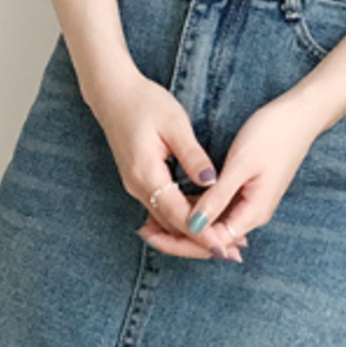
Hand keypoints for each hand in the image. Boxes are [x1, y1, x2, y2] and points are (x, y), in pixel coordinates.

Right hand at [90, 70, 242, 261]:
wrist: (113, 93)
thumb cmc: (145, 103)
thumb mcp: (175, 125)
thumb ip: (193, 155)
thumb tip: (212, 180)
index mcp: (146, 174)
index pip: (178, 215)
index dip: (203, 233)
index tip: (225, 246)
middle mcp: (138, 187)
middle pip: (172, 226)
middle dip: (202, 241)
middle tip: (232, 253)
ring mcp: (137, 185)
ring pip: (168, 219)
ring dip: (195, 232)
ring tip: (226, 241)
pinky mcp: (140, 180)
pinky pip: (163, 207)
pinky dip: (185, 217)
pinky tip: (207, 219)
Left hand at [137, 96, 320, 260]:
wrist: (300, 116)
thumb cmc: (273, 135)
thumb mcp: (241, 165)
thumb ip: (217, 197)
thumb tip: (193, 224)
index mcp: (253, 212)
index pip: (211, 240)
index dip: (179, 240)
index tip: (150, 233)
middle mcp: (252, 213)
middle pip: (210, 237)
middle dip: (177, 237)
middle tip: (143, 230)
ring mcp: (251, 202)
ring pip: (212, 224)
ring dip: (185, 223)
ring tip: (151, 220)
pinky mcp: (247, 190)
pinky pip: (218, 210)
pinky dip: (196, 209)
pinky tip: (175, 202)